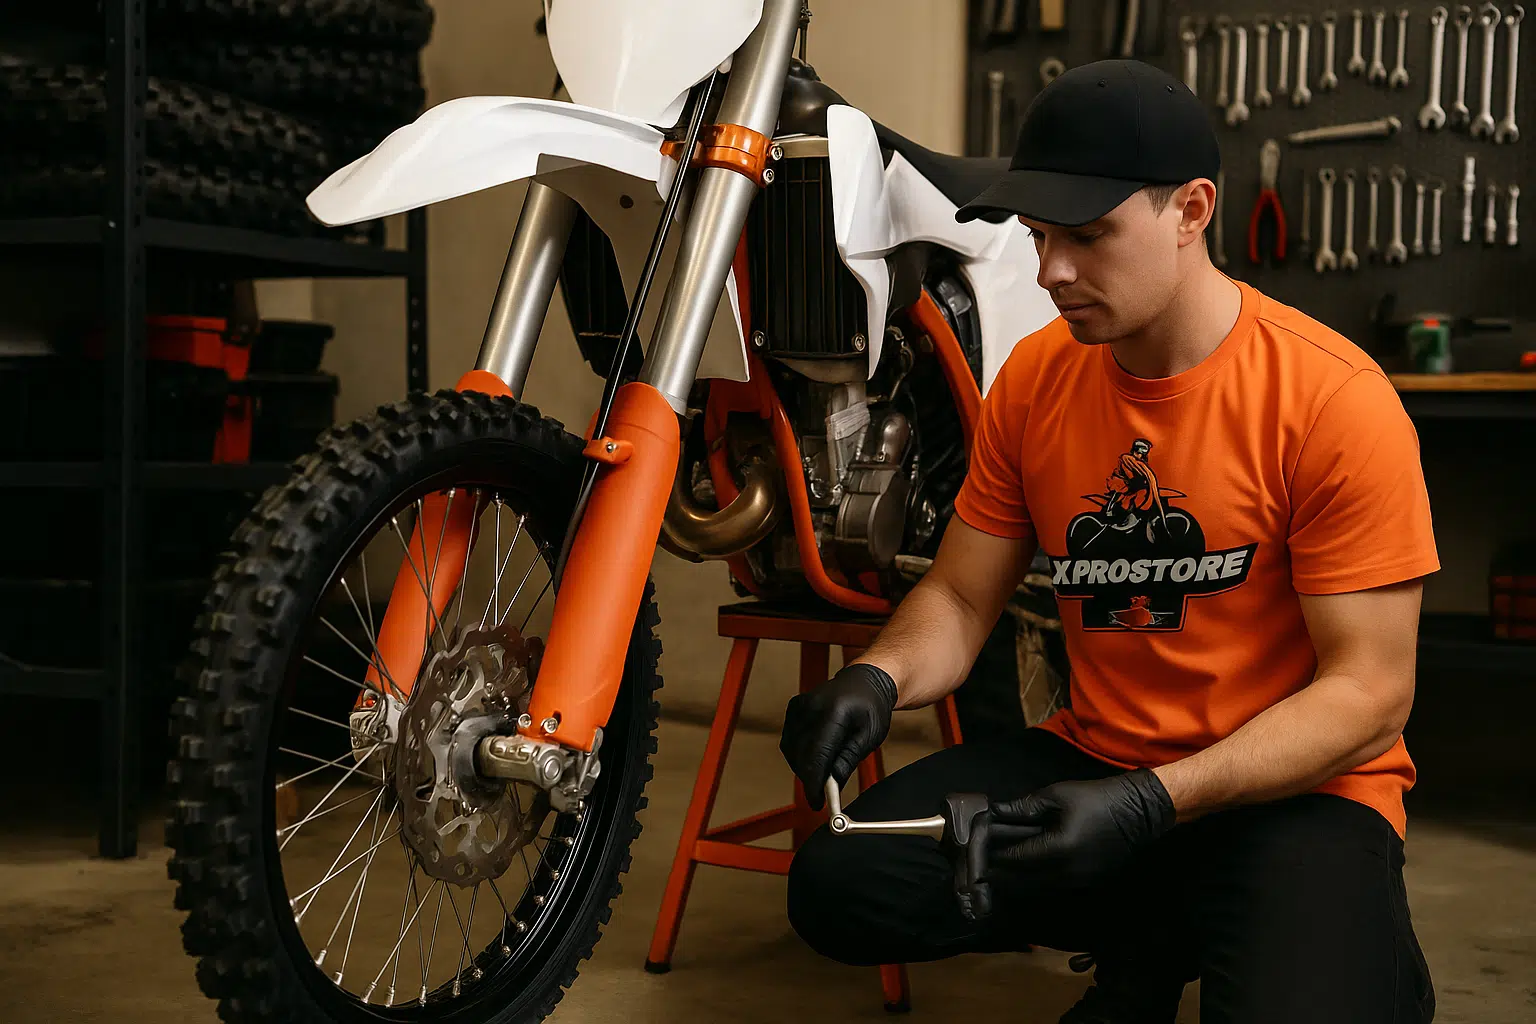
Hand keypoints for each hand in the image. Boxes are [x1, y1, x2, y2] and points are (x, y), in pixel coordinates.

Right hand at [779, 663, 896, 808]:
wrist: (865, 681)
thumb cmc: (871, 706)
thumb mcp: (870, 736)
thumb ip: (849, 759)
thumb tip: (831, 782)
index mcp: (836, 712)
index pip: (817, 755)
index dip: (814, 784)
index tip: (817, 802)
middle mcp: (813, 706)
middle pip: (802, 755)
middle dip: (811, 778)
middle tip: (824, 792)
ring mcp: (801, 705)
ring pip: (792, 749)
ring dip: (804, 766)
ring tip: (824, 769)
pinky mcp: (794, 707)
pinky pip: (789, 739)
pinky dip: (799, 753)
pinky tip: (814, 754)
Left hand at [990, 770, 1175, 884]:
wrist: (1136, 812)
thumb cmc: (1094, 799)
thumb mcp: (1056, 796)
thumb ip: (1022, 808)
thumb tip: (994, 812)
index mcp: (1057, 849)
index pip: (1015, 859)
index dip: (993, 858)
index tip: (975, 855)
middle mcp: (1066, 873)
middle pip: (1022, 881)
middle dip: (1000, 874)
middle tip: (981, 867)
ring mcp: (1078, 882)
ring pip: (1037, 887)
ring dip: (1017, 880)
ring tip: (998, 869)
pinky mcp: (1086, 883)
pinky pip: (1053, 886)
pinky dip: (1036, 880)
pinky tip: (1025, 870)